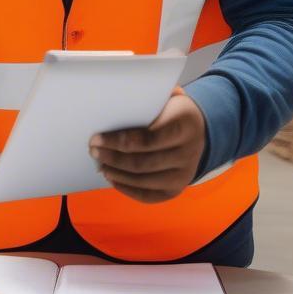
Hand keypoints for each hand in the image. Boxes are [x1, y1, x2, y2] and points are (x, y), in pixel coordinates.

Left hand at [89, 88, 206, 203]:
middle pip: (142, 162)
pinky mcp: (177, 188)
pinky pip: (148, 196)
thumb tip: (112, 104)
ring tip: (101, 165)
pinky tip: (113, 179)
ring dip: (116, 173)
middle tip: (94, 151)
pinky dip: (127, 188)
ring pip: (143, 180)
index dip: (118, 140)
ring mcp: (184, 173)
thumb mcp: (166, 97)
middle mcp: (188, 151)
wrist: (198, 130)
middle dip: (112, 158)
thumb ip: (145, 98)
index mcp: (184, 124)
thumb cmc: (172, 112)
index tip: (96, 138)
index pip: (148, 138)